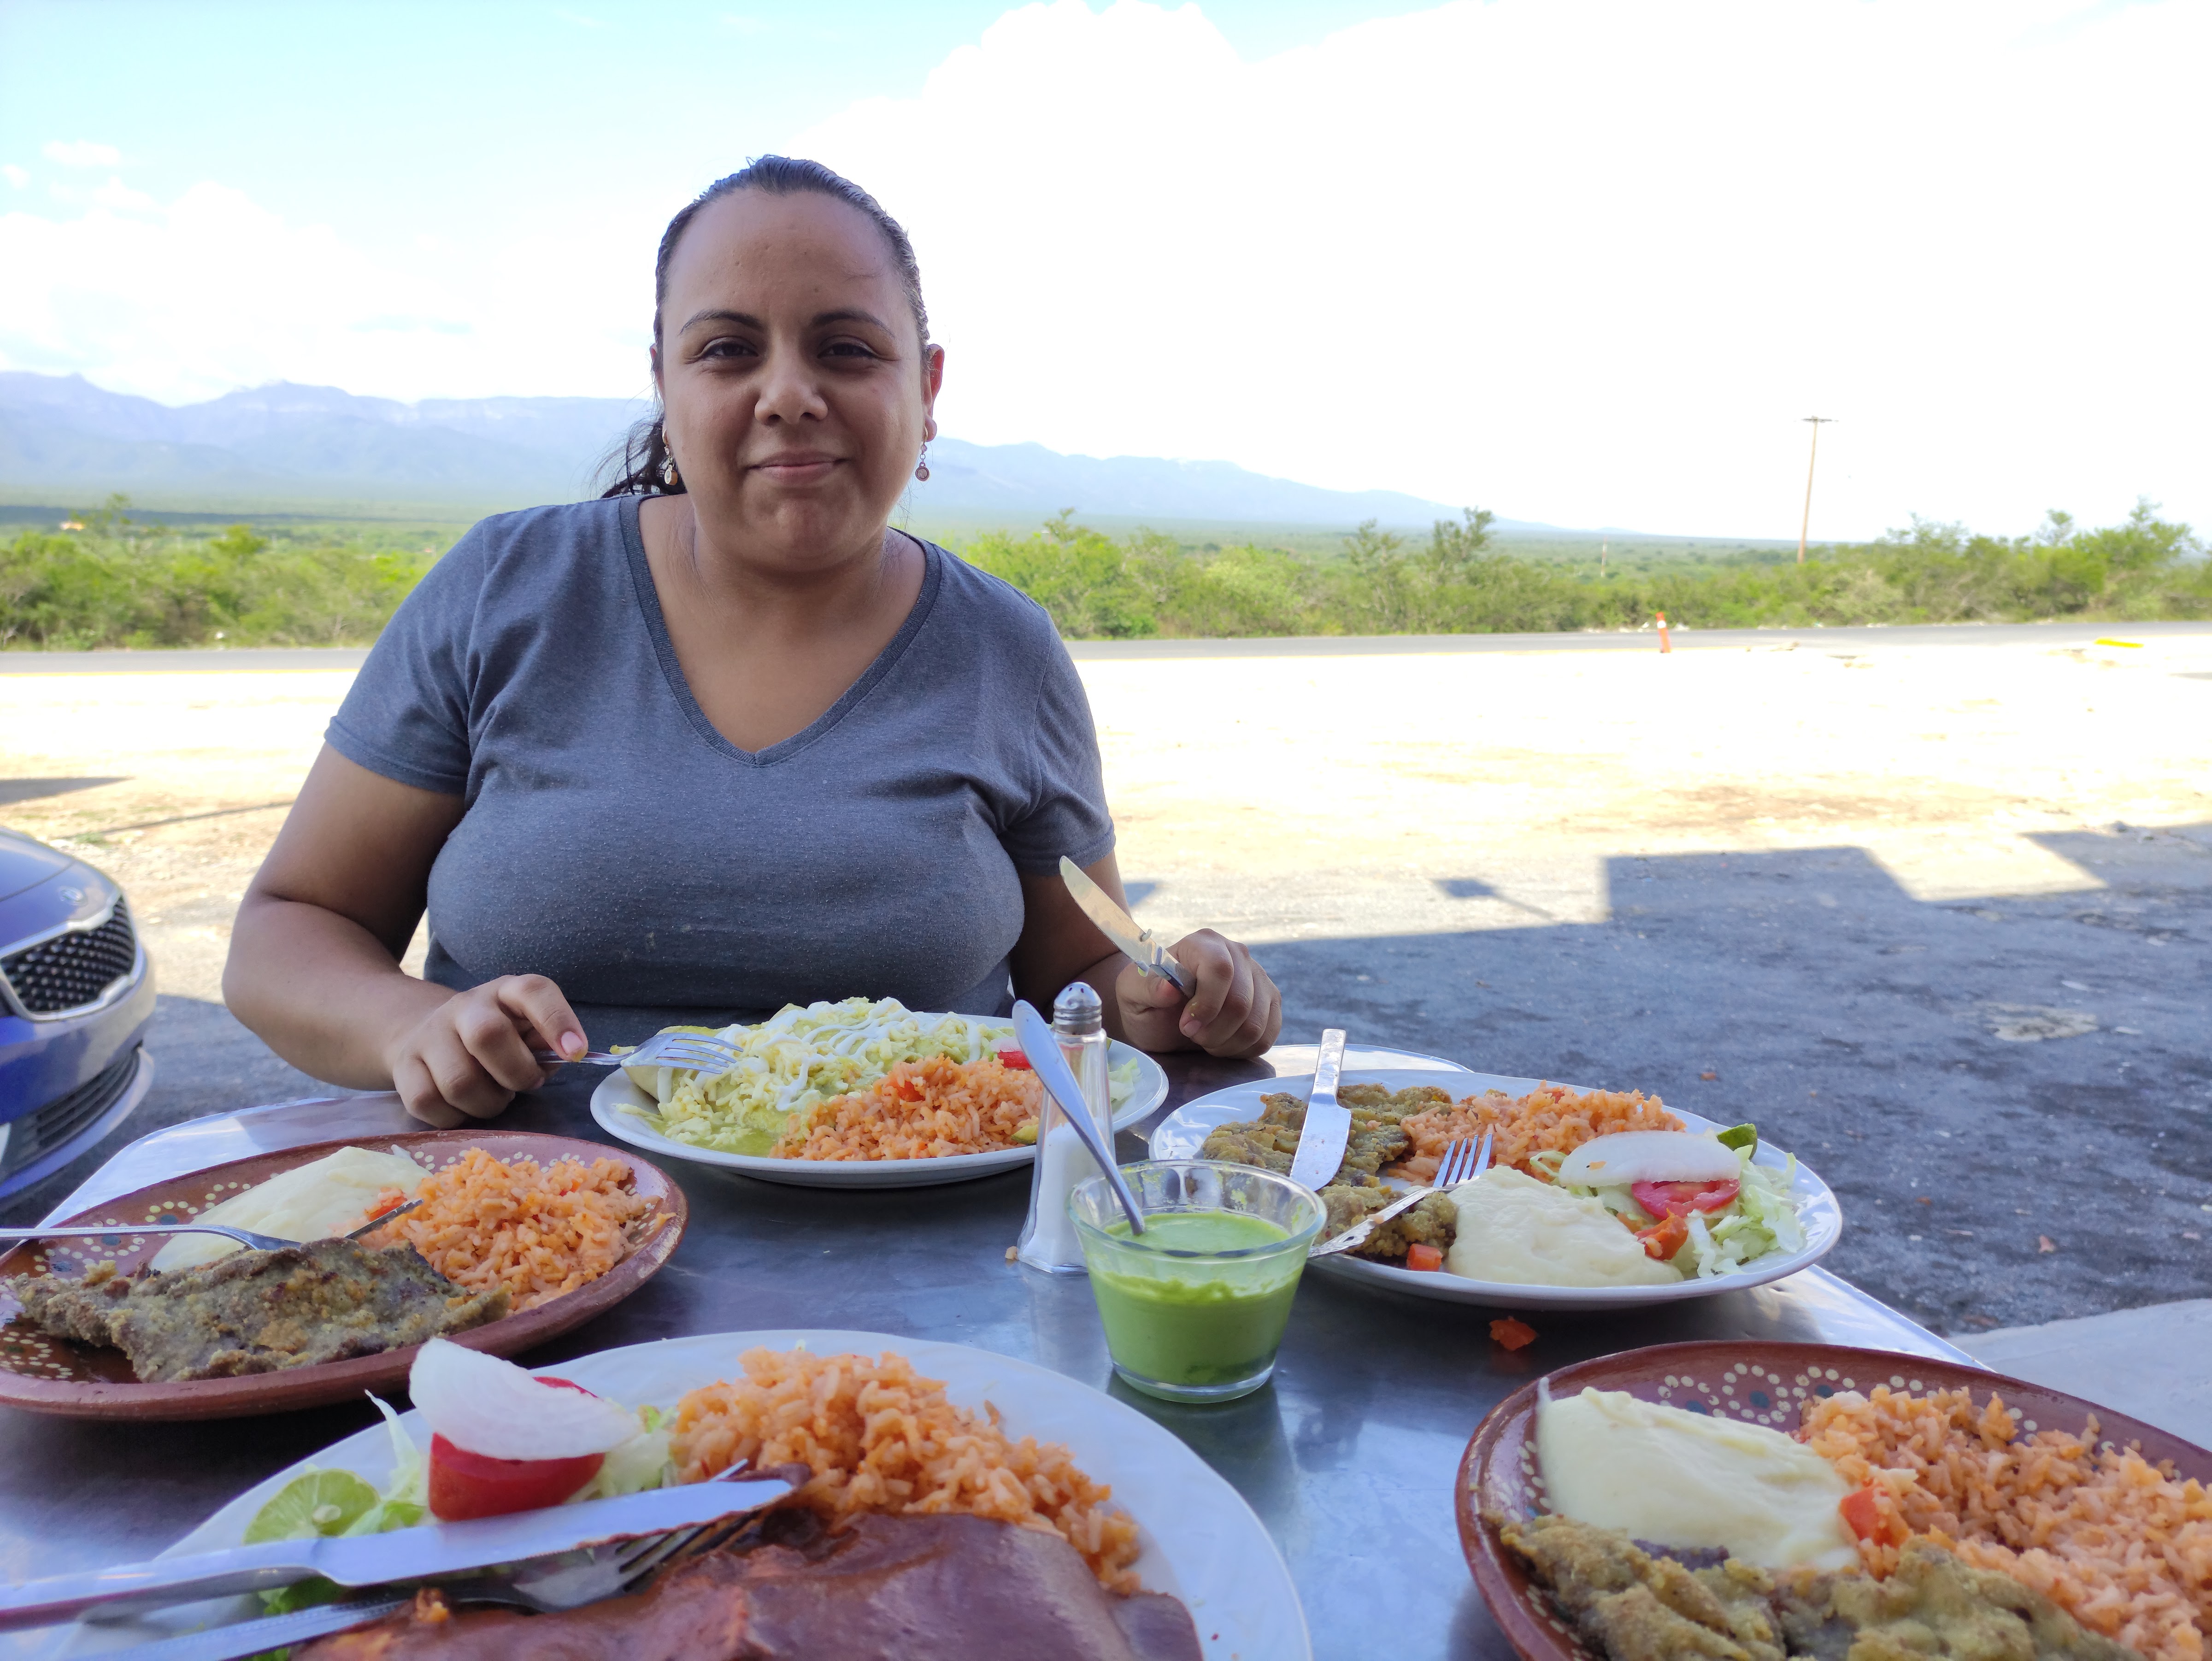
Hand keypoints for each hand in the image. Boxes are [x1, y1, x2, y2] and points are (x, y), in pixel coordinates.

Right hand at [384, 974, 586, 1126]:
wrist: (426, 1034)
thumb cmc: (497, 1039)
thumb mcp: (527, 1030)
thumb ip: (546, 1044)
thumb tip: (561, 1055)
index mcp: (505, 991)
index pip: (532, 991)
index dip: (557, 1020)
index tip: (576, 1052)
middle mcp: (464, 1006)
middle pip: (487, 1035)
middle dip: (515, 1073)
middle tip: (525, 1083)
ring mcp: (429, 1035)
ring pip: (459, 1082)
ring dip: (487, 1103)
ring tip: (494, 1096)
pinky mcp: (404, 1066)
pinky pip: (428, 1103)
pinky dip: (455, 1117)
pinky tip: (465, 1107)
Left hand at [1113, 929, 1280, 1057]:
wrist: (1161, 1017)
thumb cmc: (1147, 1001)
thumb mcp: (1131, 993)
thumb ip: (1146, 987)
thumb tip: (1169, 988)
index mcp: (1203, 943)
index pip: (1220, 969)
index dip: (1206, 1004)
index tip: (1186, 1026)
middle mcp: (1237, 954)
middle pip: (1241, 1002)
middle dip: (1213, 1031)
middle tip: (1191, 1035)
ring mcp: (1258, 978)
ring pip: (1256, 1023)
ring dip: (1226, 1043)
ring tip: (1204, 1039)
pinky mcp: (1270, 1004)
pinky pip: (1267, 1035)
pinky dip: (1242, 1049)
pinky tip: (1222, 1042)